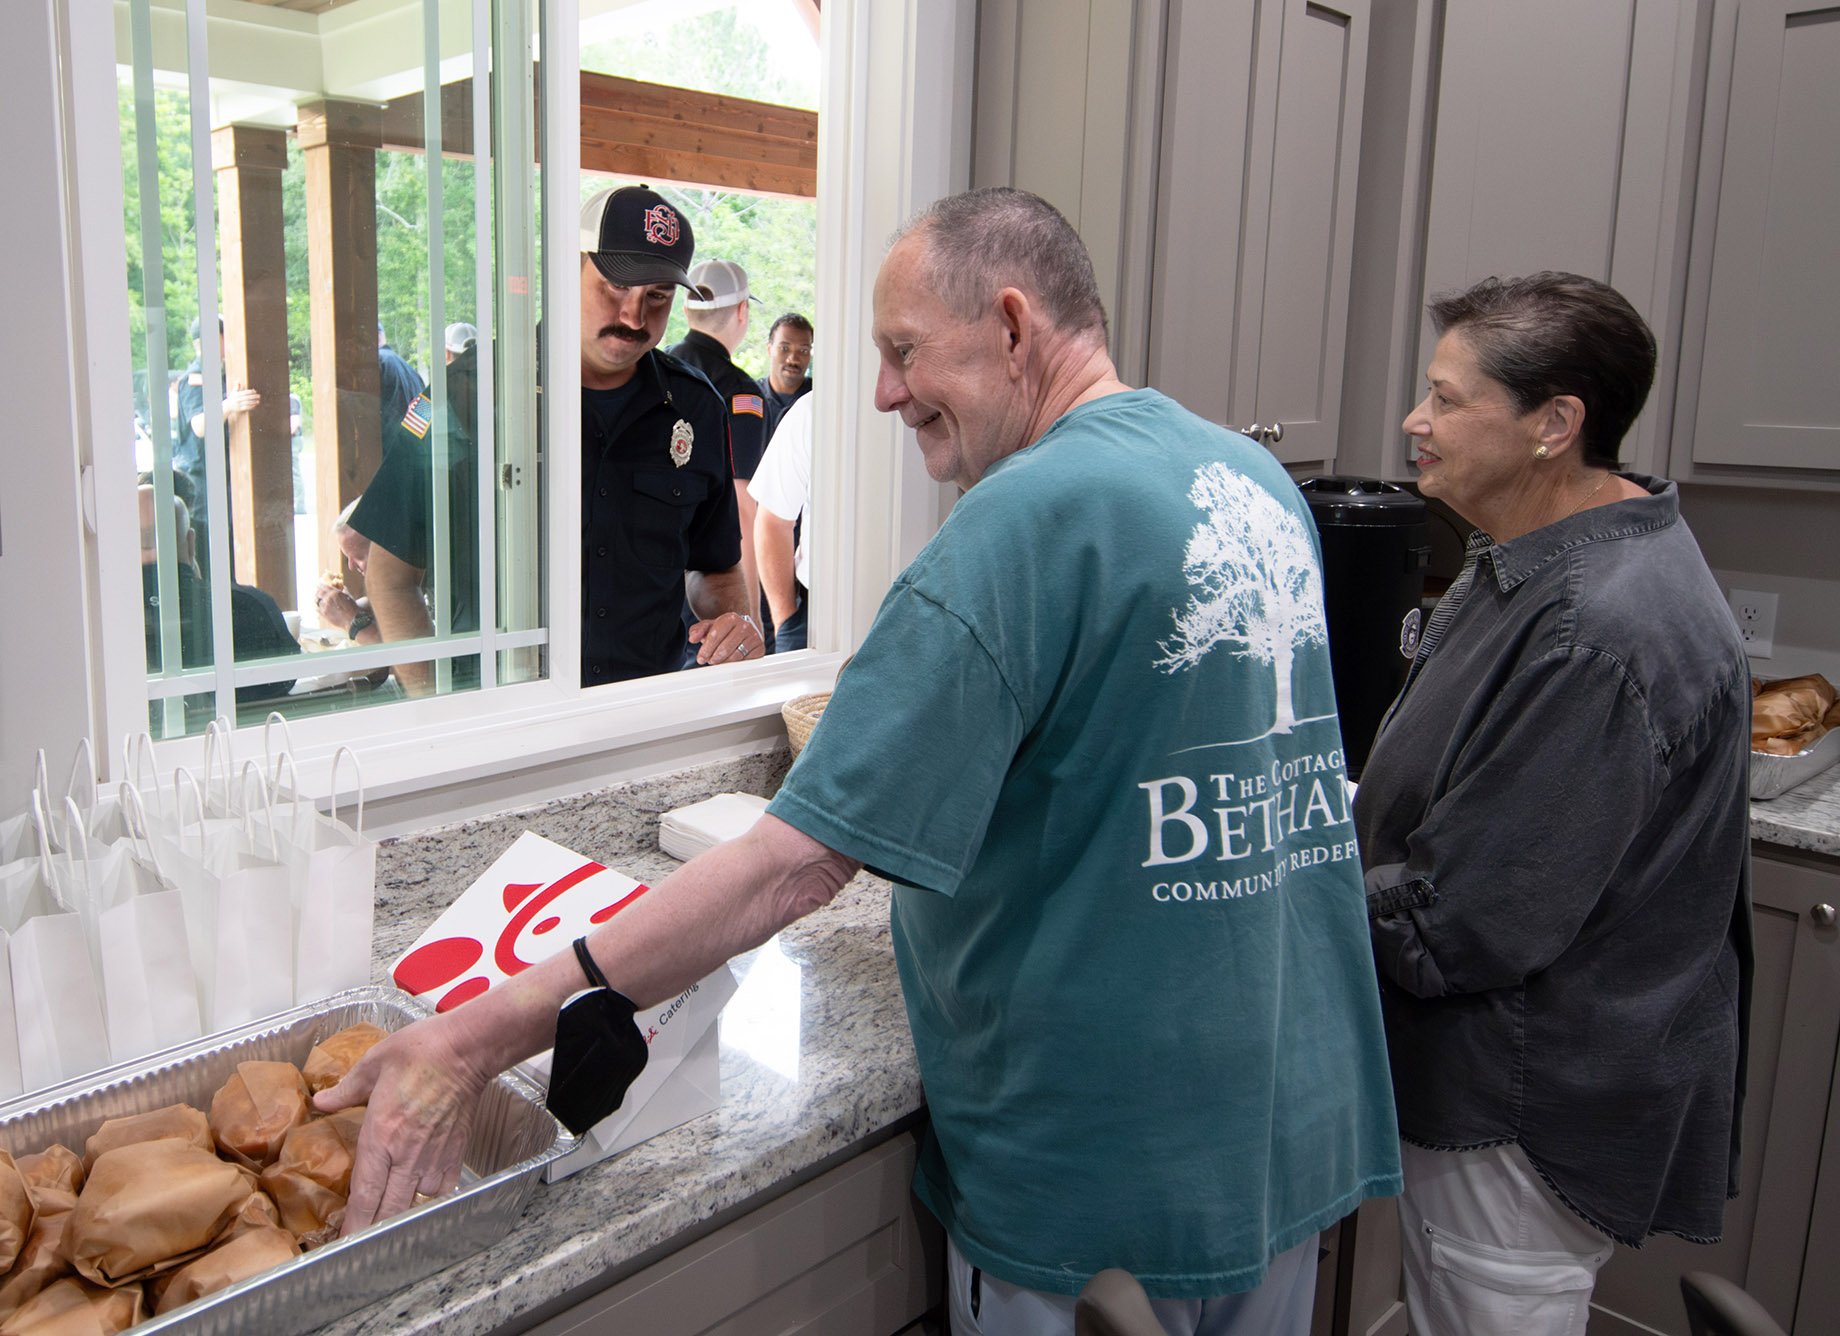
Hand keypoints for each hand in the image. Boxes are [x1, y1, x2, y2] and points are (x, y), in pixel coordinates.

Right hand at [225, 386, 260, 414]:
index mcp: (237, 394)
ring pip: (247, 403)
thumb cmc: (232, 398)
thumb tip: (238, 381)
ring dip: (253, 402)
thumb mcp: (233, 392)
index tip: (255, 391)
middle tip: (259, 396)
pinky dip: (251, 406)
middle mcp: (238, 399)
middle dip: (254, 397)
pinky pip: (246, 407)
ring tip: (258, 401)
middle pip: (247, 397)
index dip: (251, 392)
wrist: (227, 406)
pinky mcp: (239, 409)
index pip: (245, 392)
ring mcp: (239, 404)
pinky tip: (255, 405)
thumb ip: (237, 387)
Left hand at [314, 1013, 490, 1234]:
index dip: (354, 1223)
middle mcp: (406, 1153)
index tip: (344, 1241)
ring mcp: (434, 1155)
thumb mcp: (373, 1064)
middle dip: (373, 1230)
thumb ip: (346, 1090)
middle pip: (389, 1208)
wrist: (466, 1049)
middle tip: (360, 1242)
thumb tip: (321, 1101)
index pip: (365, 1193)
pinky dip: (430, 1196)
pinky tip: (421, 1192)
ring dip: (400, 1215)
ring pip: (415, 1203)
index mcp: (381, 1135)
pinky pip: (441, 1188)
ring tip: (388, 1220)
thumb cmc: (420, 1051)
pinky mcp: (455, 1151)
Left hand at [315, 583, 360, 632]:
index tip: (319, 586)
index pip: (324, 586)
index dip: (321, 586)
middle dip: (318, 593)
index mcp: (334, 593)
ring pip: (317, 601)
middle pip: (318, 593)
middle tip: (318, 594)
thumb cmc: (352, 608)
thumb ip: (344, 590)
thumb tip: (342, 587)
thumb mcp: (349, 597)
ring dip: (319, 601)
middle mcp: (328, 598)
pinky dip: (319, 608)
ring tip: (320, 601)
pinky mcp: (324, 614)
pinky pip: (317, 609)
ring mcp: (325, 606)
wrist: (353, 620)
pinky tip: (321, 608)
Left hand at [688, 612, 764, 664]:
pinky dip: (736, 665)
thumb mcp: (710, 627)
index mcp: (731, 618)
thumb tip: (693, 638)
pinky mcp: (760, 649)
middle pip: (724, 648)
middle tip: (709, 661)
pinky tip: (731, 662)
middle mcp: (745, 626)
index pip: (715, 635)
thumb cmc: (725, 631)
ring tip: (719, 661)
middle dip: (713, 658)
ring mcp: (754, 637)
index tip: (701, 658)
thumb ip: (698, 630)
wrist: (745, 631)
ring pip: (734, 657)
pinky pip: (745, 662)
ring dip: (724, 662)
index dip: (706, 649)